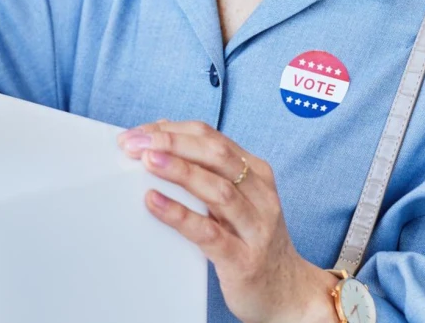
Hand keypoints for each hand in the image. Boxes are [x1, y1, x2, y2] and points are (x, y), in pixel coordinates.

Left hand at [119, 120, 338, 322]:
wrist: (289, 293)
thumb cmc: (252, 241)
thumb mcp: (237, 200)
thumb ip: (207, 172)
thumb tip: (160, 138)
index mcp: (256, 173)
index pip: (211, 137)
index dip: (172, 130)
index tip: (138, 133)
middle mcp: (260, 195)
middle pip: (216, 155)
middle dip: (172, 143)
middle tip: (135, 143)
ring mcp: (255, 228)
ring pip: (217, 190)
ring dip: (179, 171)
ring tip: (146, 161)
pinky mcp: (244, 260)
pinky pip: (210, 233)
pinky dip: (180, 215)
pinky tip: (154, 203)